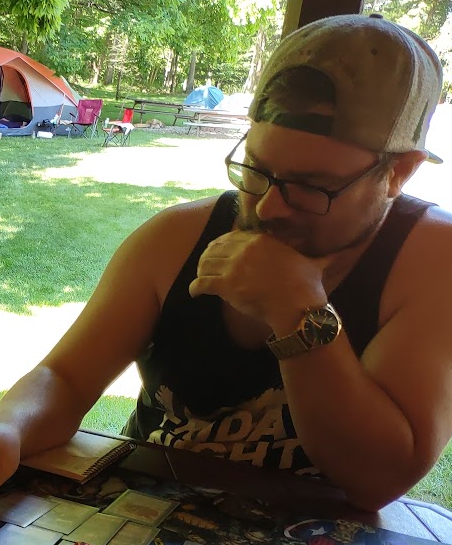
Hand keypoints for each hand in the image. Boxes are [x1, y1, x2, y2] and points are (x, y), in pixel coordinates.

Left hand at [189, 230, 328, 330]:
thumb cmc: (307, 289)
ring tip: (197, 278)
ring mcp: (235, 266)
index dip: (220, 244)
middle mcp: (247, 249)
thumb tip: (351, 249)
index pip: (232, 237)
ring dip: (199, 272)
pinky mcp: (227, 284)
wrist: (298, 307)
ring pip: (206, 264)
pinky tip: (194, 292)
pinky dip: (195, 287)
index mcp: (263, 240)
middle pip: (216, 249)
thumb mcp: (316, 265)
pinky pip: (203, 282)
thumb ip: (327, 256)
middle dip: (206, 257)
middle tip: (202, 266)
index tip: (216, 251)